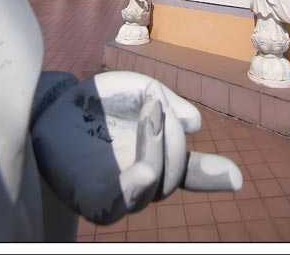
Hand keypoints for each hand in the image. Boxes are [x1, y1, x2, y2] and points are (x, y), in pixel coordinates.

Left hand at [31, 71, 241, 224]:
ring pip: (161, 181)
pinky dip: (150, 159)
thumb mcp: (139, 89)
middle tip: (159, 103)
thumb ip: (169, 104)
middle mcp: (140, 183)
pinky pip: (136, 190)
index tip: (239, 179)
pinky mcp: (98, 202)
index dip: (215, 176)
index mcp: (154, 159)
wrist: (50, 107)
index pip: (188, 174)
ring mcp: (120, 197)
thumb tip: (196, 127)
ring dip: (163, 139)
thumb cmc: (95, 102)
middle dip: (175, 135)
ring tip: (151, 106)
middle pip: (177, 173)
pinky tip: (147, 127)